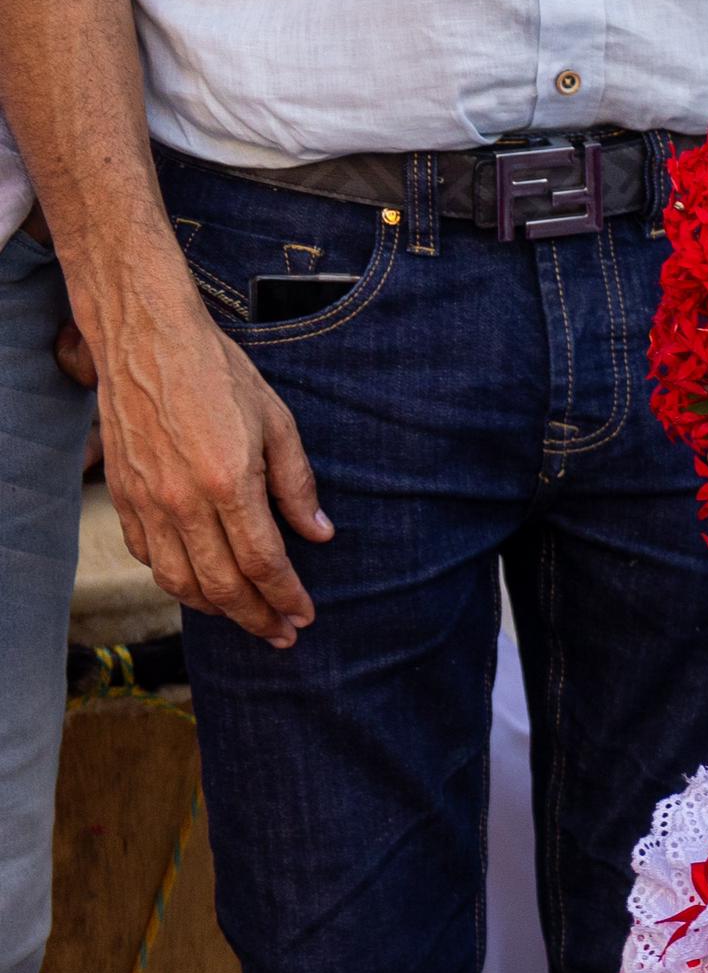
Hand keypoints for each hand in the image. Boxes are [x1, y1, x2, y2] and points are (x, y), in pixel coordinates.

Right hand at [93, 291, 326, 643]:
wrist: (146, 338)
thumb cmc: (218, 374)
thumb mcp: (278, 423)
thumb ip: (298, 485)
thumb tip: (320, 534)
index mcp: (229, 484)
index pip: (263, 564)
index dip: (286, 597)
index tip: (305, 616)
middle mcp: (183, 500)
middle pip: (221, 585)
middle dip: (256, 618)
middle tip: (282, 634)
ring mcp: (146, 499)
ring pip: (178, 579)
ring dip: (214, 608)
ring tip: (243, 616)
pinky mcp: (122, 492)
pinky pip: (146, 554)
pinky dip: (173, 578)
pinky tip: (197, 582)